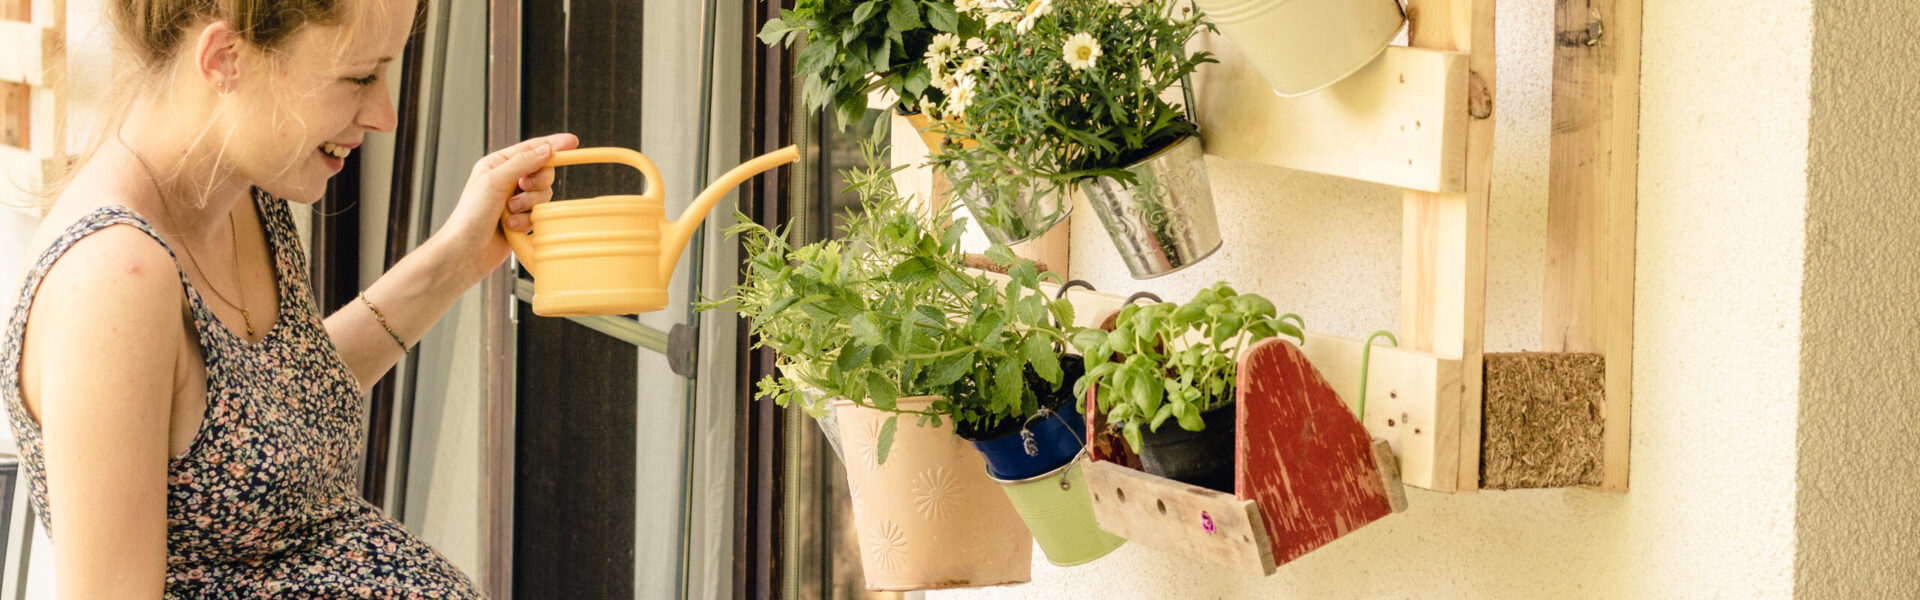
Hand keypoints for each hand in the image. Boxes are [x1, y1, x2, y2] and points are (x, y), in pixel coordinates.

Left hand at [432, 133, 578, 282]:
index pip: (531, 149)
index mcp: (498, 165)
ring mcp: (516, 201)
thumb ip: (522, 163)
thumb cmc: (469, 216)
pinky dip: (527, 221)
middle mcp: (508, 181)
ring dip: (529, 205)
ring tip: (510, 212)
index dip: (553, 145)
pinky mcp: (522, 220)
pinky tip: (512, 226)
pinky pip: (539, 215)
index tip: (572, 142)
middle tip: (523, 188)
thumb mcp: (494, 181)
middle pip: (543, 173)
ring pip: (544, 195)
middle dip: (536, 183)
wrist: (465, 252)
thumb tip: (546, 150)